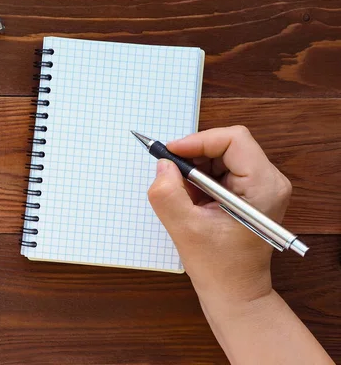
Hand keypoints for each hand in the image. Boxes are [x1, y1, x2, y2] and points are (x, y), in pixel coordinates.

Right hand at [147, 126, 291, 304]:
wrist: (235, 293)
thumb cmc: (219, 267)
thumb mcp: (185, 229)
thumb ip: (168, 194)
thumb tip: (163, 165)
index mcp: (263, 186)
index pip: (233, 139)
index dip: (198, 141)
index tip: (170, 154)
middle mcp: (269, 181)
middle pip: (227, 145)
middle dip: (194, 158)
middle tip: (171, 177)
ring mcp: (261, 186)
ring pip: (221, 157)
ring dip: (195, 171)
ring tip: (185, 198)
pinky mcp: (251, 193)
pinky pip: (221, 171)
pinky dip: (200, 181)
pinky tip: (193, 203)